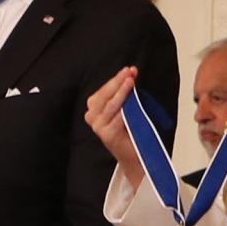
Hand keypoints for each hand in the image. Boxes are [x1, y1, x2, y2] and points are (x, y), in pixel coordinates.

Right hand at [84, 66, 143, 187]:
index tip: (129, 70)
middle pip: (104, 96)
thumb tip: (131, 74)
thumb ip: (125, 93)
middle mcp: (92, 117)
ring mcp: (98, 127)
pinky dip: (123, 110)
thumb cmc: (130, 129)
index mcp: (94, 108)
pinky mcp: (107, 136)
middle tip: (130, 73)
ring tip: (130, 83)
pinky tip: (130, 103)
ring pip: (110, 106)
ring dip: (121, 93)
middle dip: (118, 83)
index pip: (104, 90)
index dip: (116, 79)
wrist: (134, 155)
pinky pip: (116, 119)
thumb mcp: (126, 107)